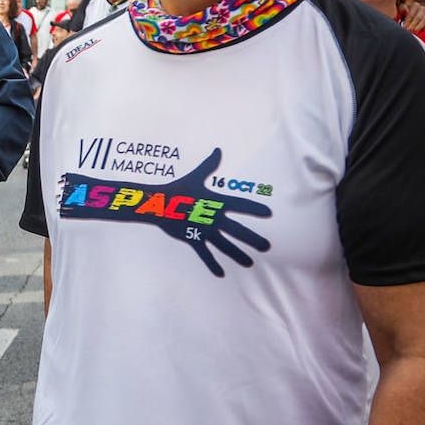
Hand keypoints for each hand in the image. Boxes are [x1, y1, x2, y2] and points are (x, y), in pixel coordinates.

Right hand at [58, 147, 270, 278]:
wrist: (156, 203)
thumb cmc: (177, 189)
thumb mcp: (195, 177)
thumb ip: (209, 166)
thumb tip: (218, 149)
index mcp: (214, 201)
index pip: (239, 204)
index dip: (254, 208)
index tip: (269, 213)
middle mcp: (211, 217)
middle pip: (236, 230)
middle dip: (252, 239)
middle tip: (267, 246)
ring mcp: (202, 230)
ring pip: (223, 245)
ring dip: (237, 255)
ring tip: (250, 263)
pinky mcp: (192, 238)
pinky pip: (204, 254)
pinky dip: (212, 264)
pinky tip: (221, 274)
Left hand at [400, 1, 424, 32]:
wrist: (408, 16)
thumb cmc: (403, 13)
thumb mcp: (400, 10)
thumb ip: (402, 9)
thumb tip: (406, 11)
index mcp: (415, 5)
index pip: (412, 14)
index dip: (408, 21)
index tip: (404, 27)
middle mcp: (422, 8)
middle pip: (418, 17)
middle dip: (413, 25)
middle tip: (409, 31)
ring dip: (419, 27)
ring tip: (414, 32)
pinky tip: (419, 31)